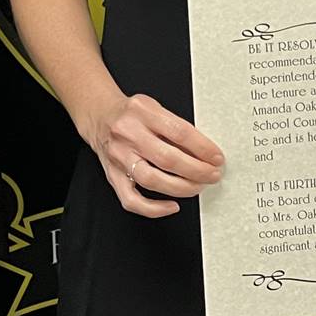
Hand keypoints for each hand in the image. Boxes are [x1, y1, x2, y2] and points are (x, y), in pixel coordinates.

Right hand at [81, 91, 223, 218]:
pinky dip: (153, 208)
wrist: (99, 115)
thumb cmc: (131, 113)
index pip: (179, 132)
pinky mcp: (112, 176)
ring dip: (181, 188)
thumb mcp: (154, 107)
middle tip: (213, 175)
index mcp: (142, 111)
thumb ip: (175, 126)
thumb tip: (204, 151)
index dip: (203, 148)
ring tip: (198, 186)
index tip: (217, 157)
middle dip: (197, 171)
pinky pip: (131, 199)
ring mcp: (119, 157)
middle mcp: (128, 134)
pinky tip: (172, 205)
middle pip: (167, 158)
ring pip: (151, 180)